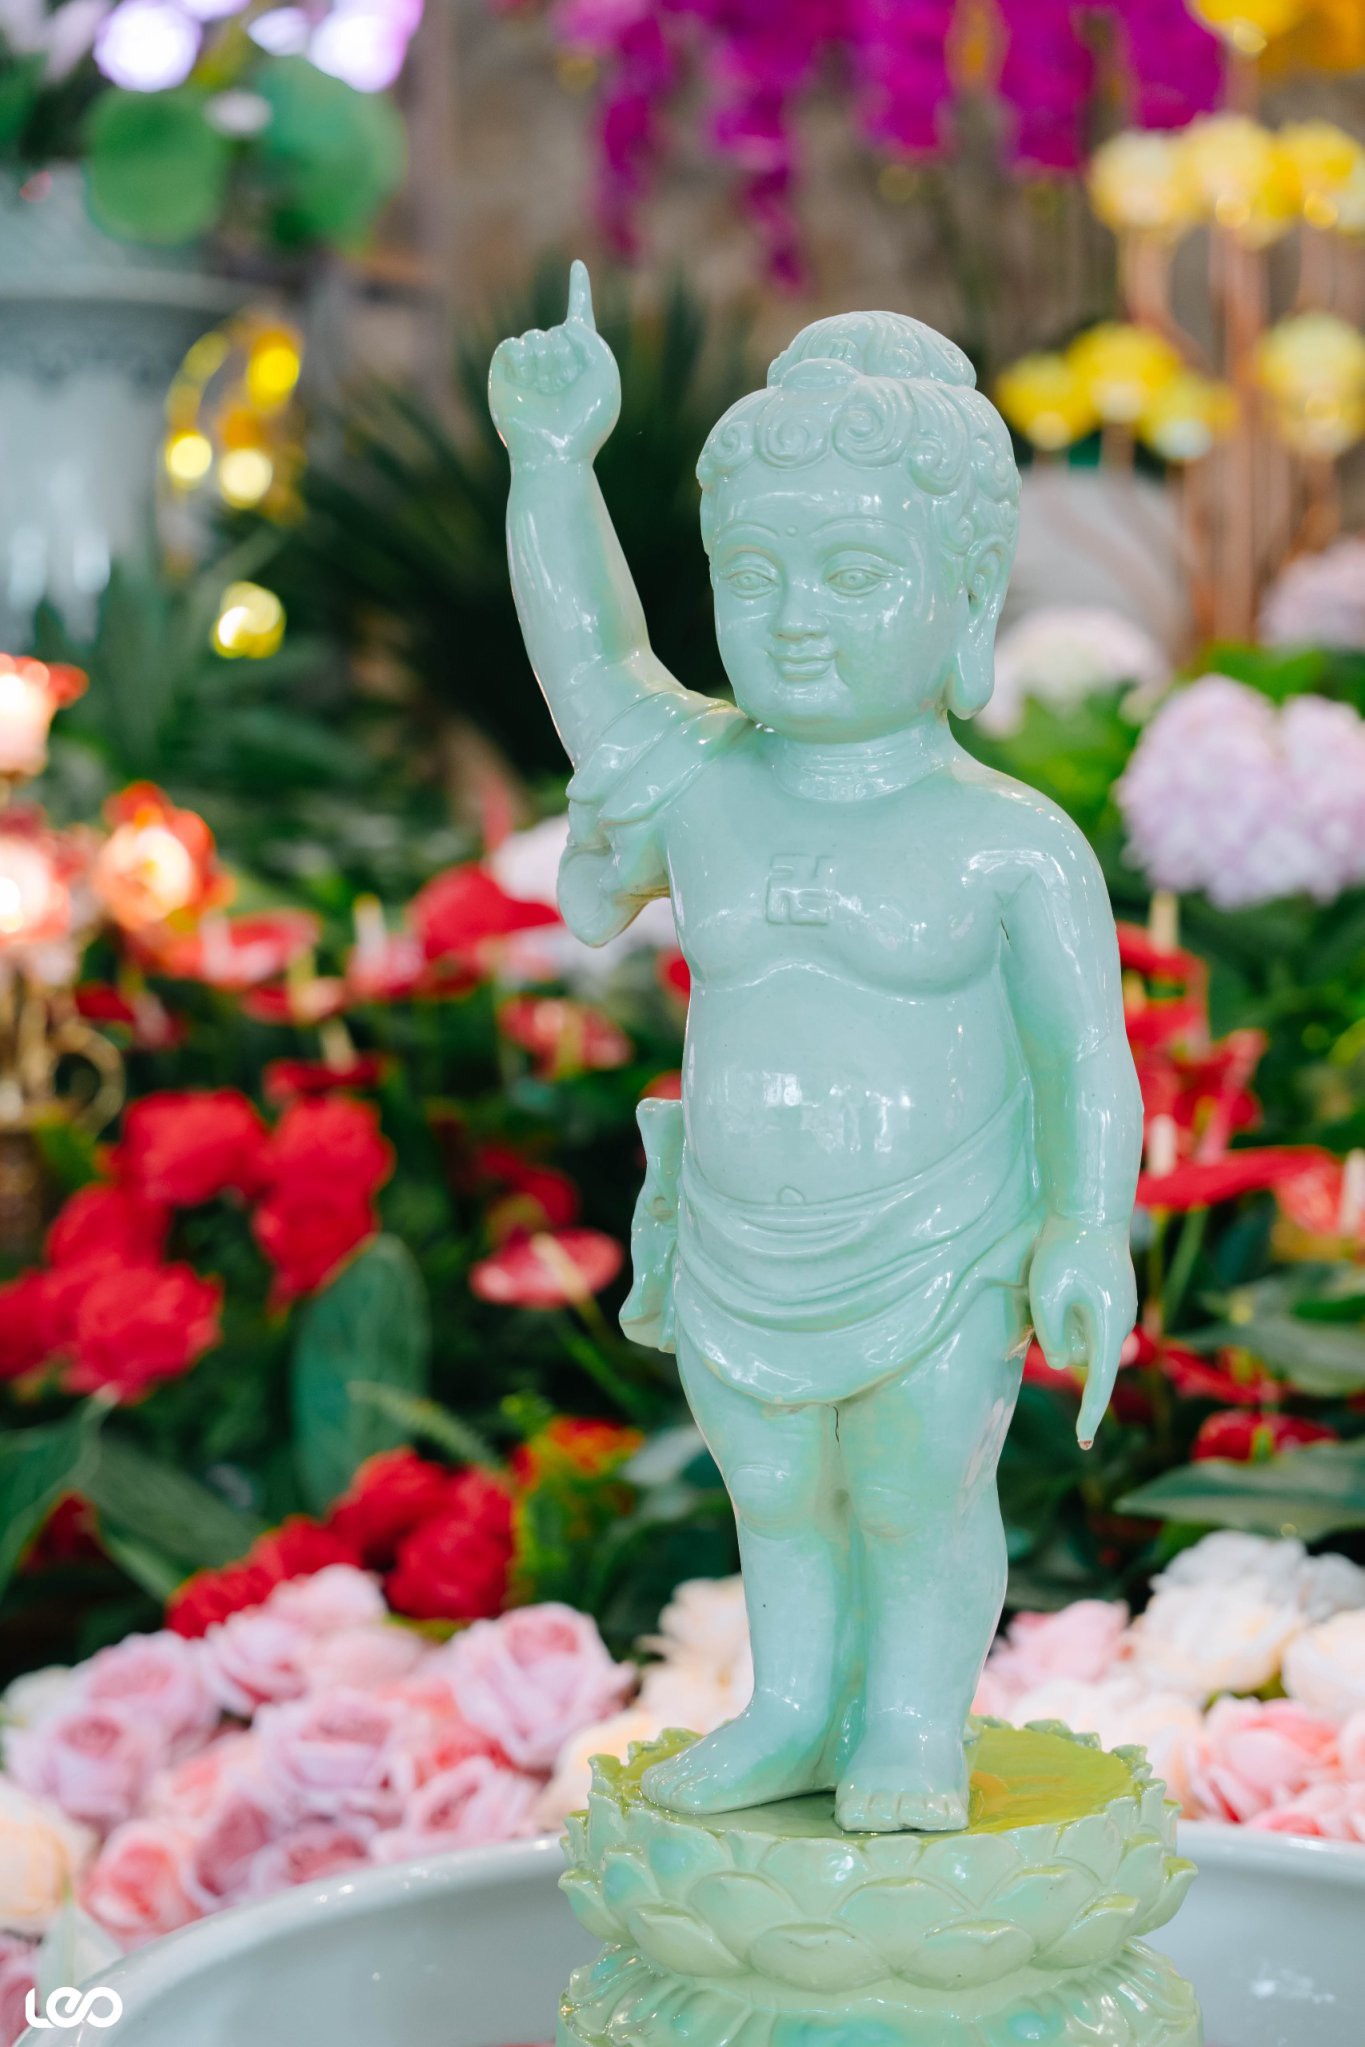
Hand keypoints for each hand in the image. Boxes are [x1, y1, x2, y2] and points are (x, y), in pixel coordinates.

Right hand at [488, 259, 620, 467]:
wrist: (553, 453)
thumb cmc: (584, 423)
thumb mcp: (604, 375)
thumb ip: (591, 339)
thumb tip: (563, 326)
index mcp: (583, 364)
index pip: (581, 318)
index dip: (579, 291)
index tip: (577, 266)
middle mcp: (556, 365)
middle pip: (557, 331)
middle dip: (563, 353)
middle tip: (565, 388)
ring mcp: (530, 371)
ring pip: (534, 337)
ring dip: (543, 358)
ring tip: (547, 390)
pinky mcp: (506, 377)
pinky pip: (512, 346)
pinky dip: (520, 357)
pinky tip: (527, 377)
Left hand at [1028, 1216, 1136, 1450]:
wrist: (1091, 1206)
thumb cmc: (1064, 1247)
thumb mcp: (1045, 1291)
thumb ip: (1049, 1333)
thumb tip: (1058, 1362)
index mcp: (1108, 1325)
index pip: (1099, 1381)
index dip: (1090, 1413)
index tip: (1084, 1443)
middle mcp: (1120, 1322)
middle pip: (1080, 1355)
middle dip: (1057, 1339)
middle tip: (1047, 1294)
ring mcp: (1118, 1309)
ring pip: (1079, 1335)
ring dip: (1060, 1320)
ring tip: (1055, 1278)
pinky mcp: (1112, 1297)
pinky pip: (1083, 1317)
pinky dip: (1066, 1308)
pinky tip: (1065, 1274)